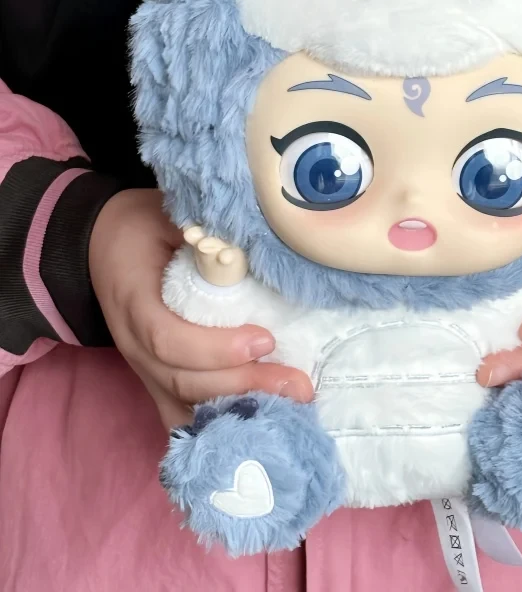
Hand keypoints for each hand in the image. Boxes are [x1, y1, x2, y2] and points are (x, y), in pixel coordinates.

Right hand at [89, 189, 312, 429]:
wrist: (103, 244)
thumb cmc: (143, 228)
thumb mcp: (169, 215)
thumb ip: (207, 231)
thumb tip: (264, 235)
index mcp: (135, 301)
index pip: (167, 339)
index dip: (215, 348)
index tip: (265, 339)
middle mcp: (135, 345)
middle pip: (184, 380)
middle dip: (244, 385)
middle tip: (298, 384)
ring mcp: (145, 368)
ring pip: (186, 404)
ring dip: (240, 408)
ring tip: (292, 405)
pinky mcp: (158, 379)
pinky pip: (183, 412)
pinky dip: (219, 423)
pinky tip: (260, 427)